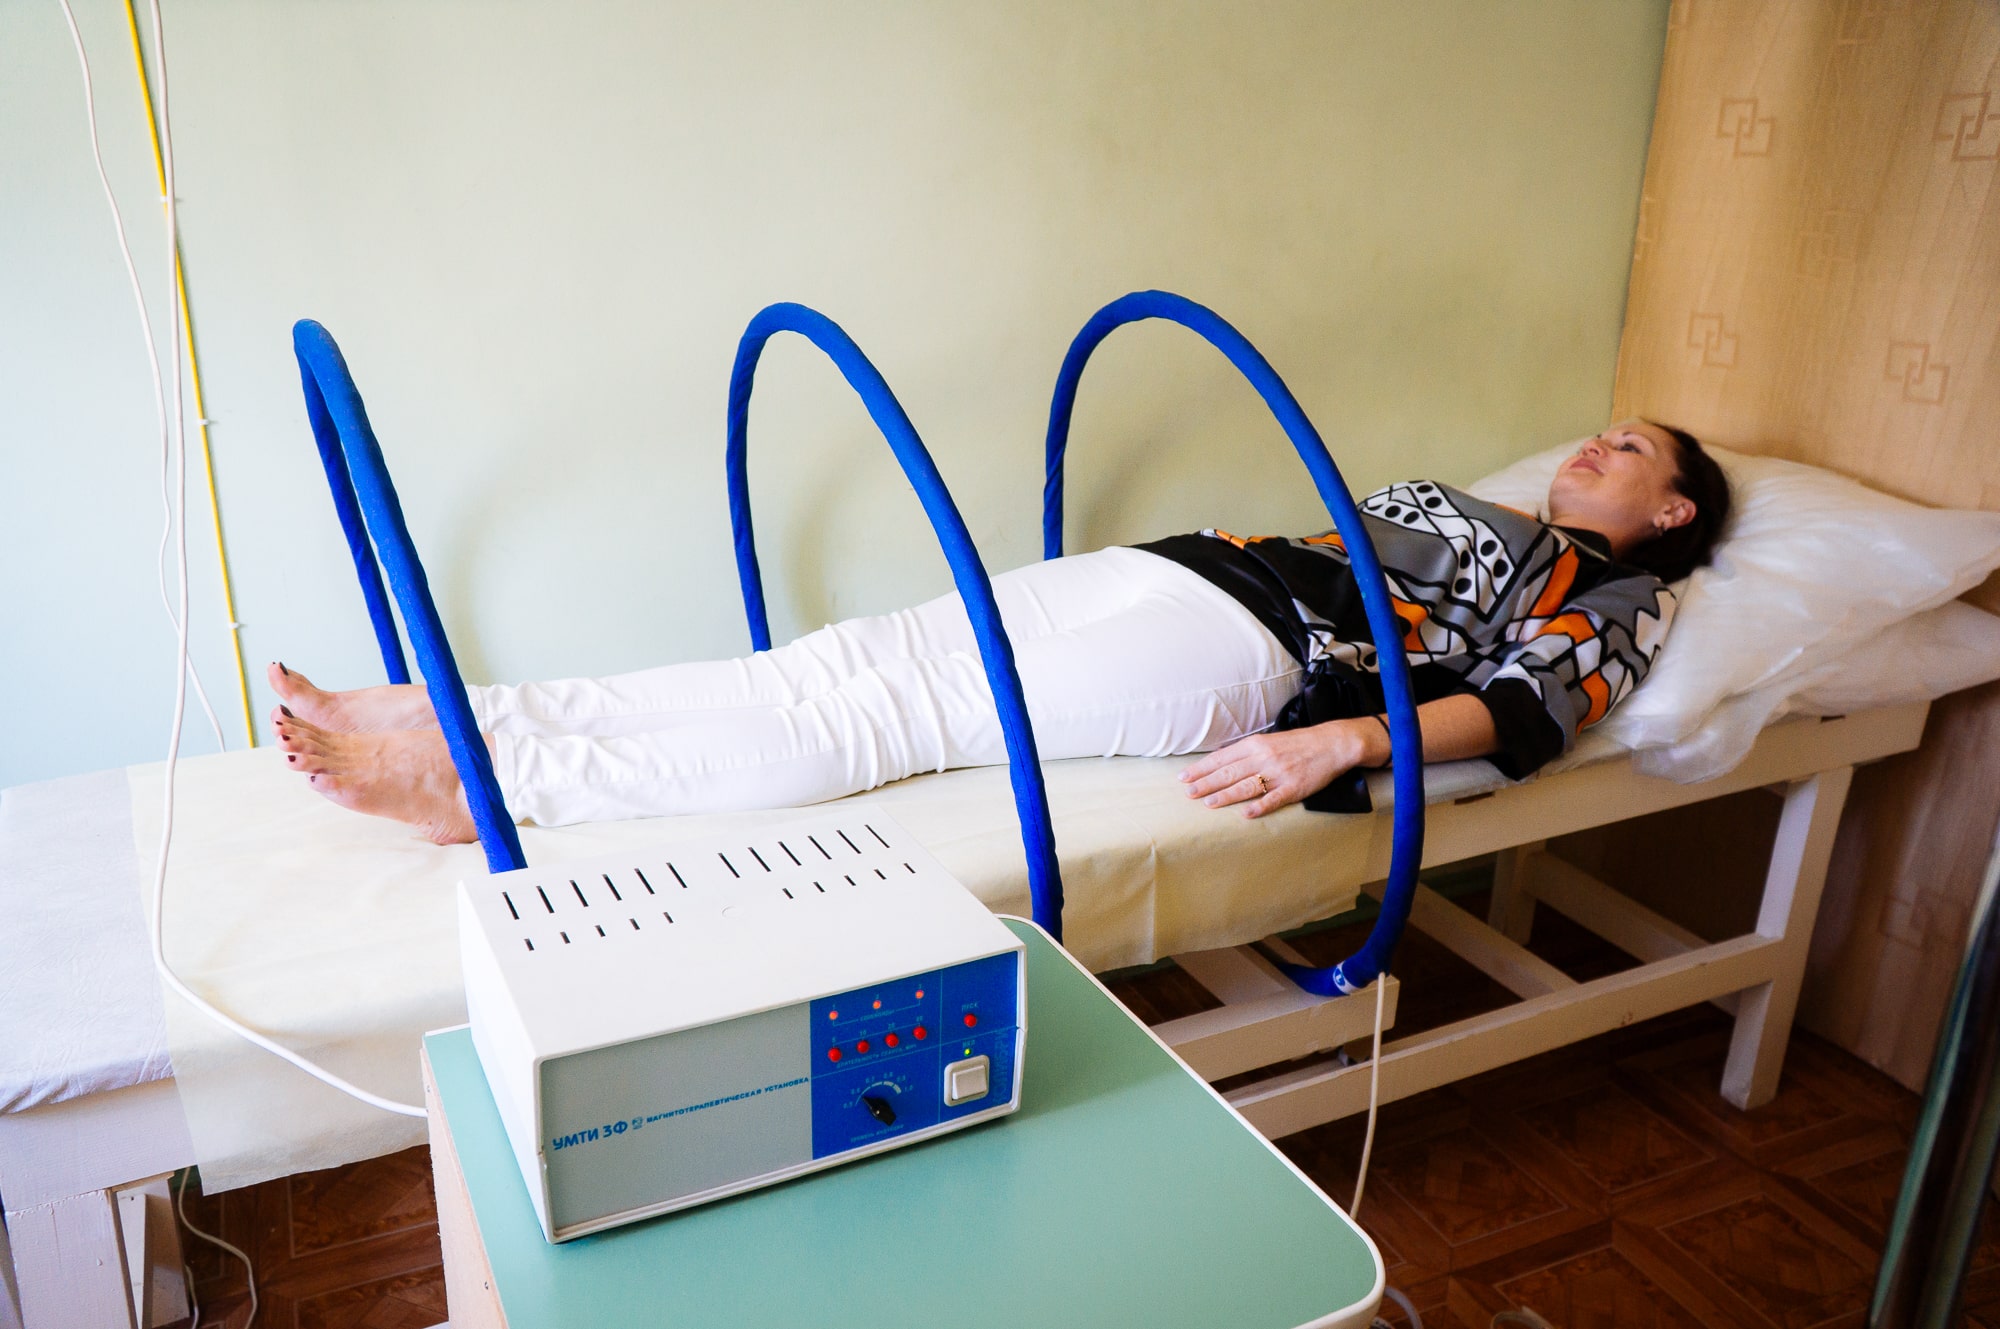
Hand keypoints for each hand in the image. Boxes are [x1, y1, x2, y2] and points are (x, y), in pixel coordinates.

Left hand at [1178, 722, 1372, 817]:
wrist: (1331, 744)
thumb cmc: (1296, 744)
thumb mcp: (1268, 741)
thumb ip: (1245, 752)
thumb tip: (1219, 762)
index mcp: (1255, 745)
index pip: (1222, 758)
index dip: (1202, 768)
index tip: (1184, 777)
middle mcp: (1264, 758)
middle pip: (1229, 772)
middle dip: (1206, 783)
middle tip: (1188, 792)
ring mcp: (1278, 774)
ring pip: (1247, 786)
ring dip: (1226, 795)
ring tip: (1208, 803)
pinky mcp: (1294, 788)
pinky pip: (1273, 799)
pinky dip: (1259, 807)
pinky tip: (1246, 814)